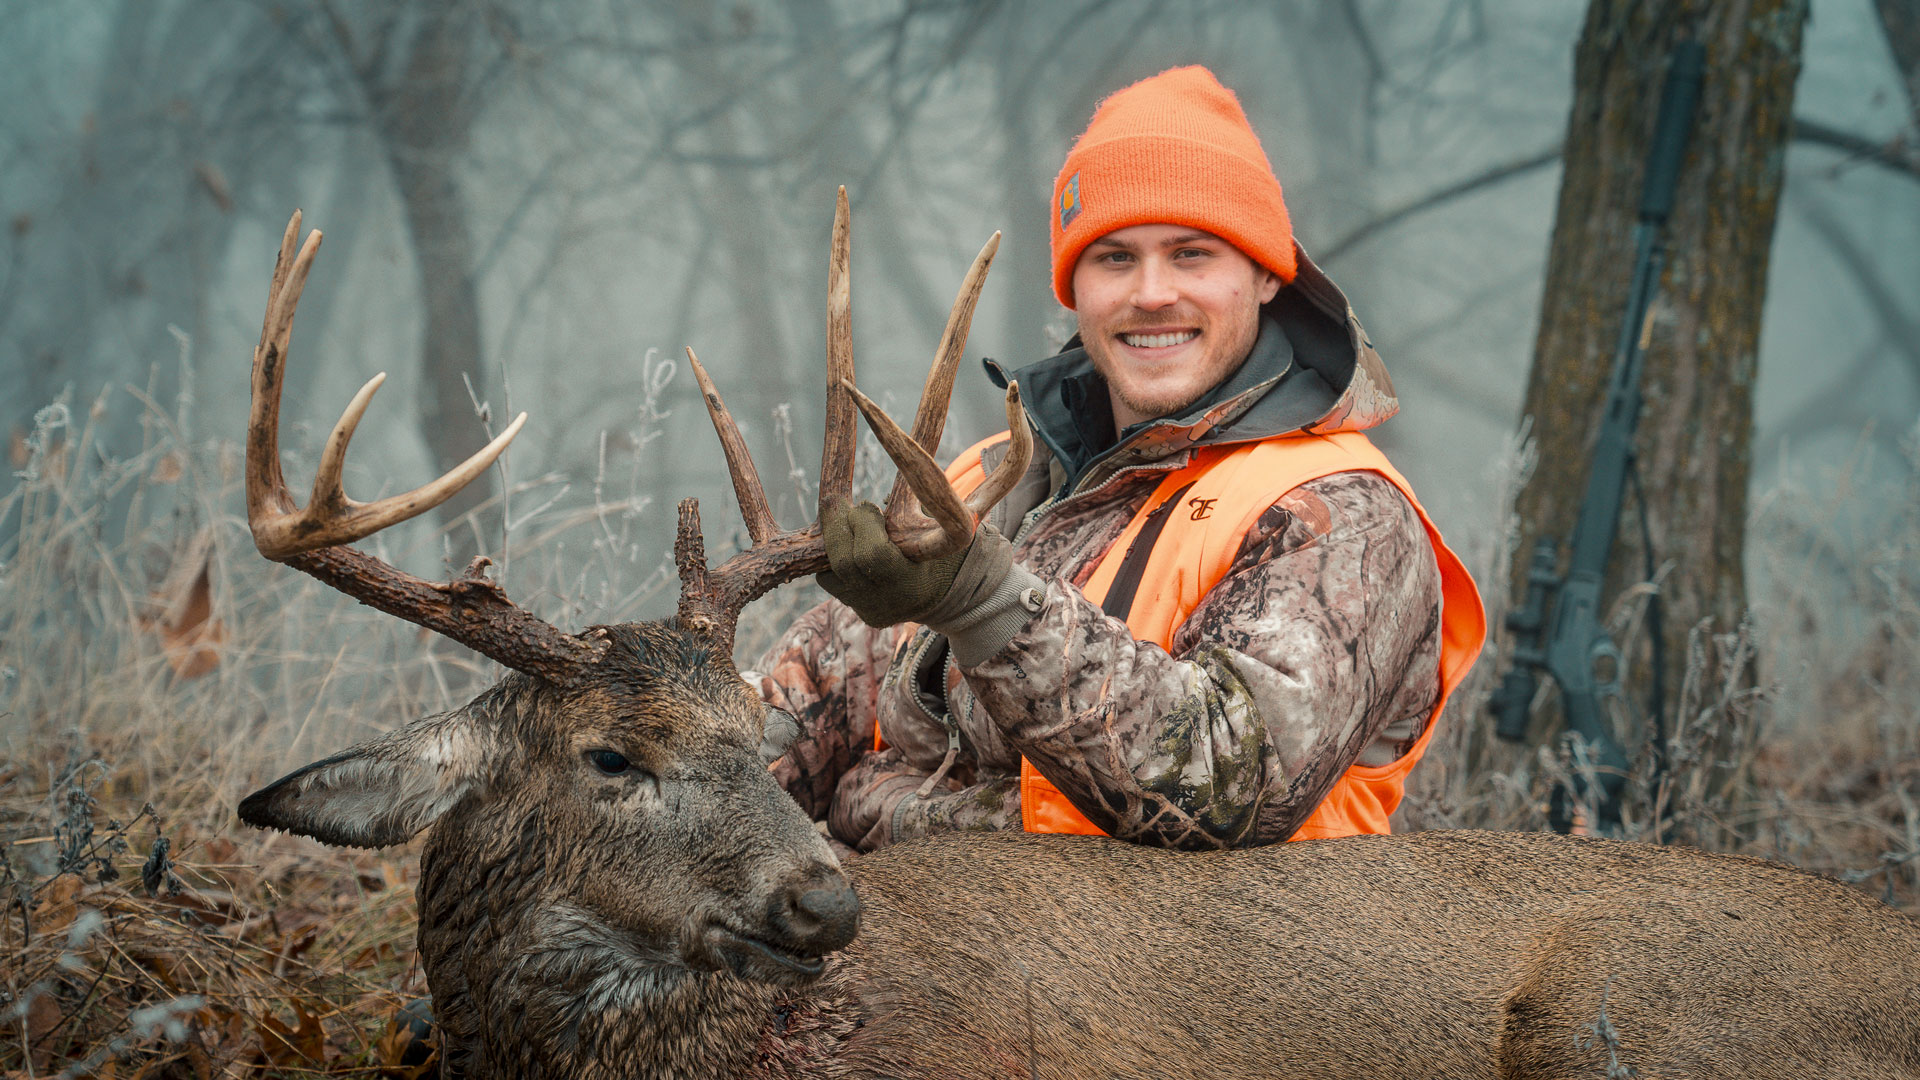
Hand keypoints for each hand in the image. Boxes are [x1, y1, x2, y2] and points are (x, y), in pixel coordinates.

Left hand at [817, 501, 1010, 627]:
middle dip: (837, 527)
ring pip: (829, 574)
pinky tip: (847, 543)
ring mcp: (869, 610)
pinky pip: (831, 582)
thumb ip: (924, 502)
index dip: (863, 525)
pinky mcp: (859, 612)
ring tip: (844, 522)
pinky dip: (833, 560)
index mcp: (912, 581)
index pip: (872, 554)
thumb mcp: (945, 525)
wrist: (954, 598)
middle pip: (844, 563)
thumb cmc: (950, 550)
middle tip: (837, 502)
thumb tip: (905, 456)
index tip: (867, 504)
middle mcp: (887, 601)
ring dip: (833, 542)